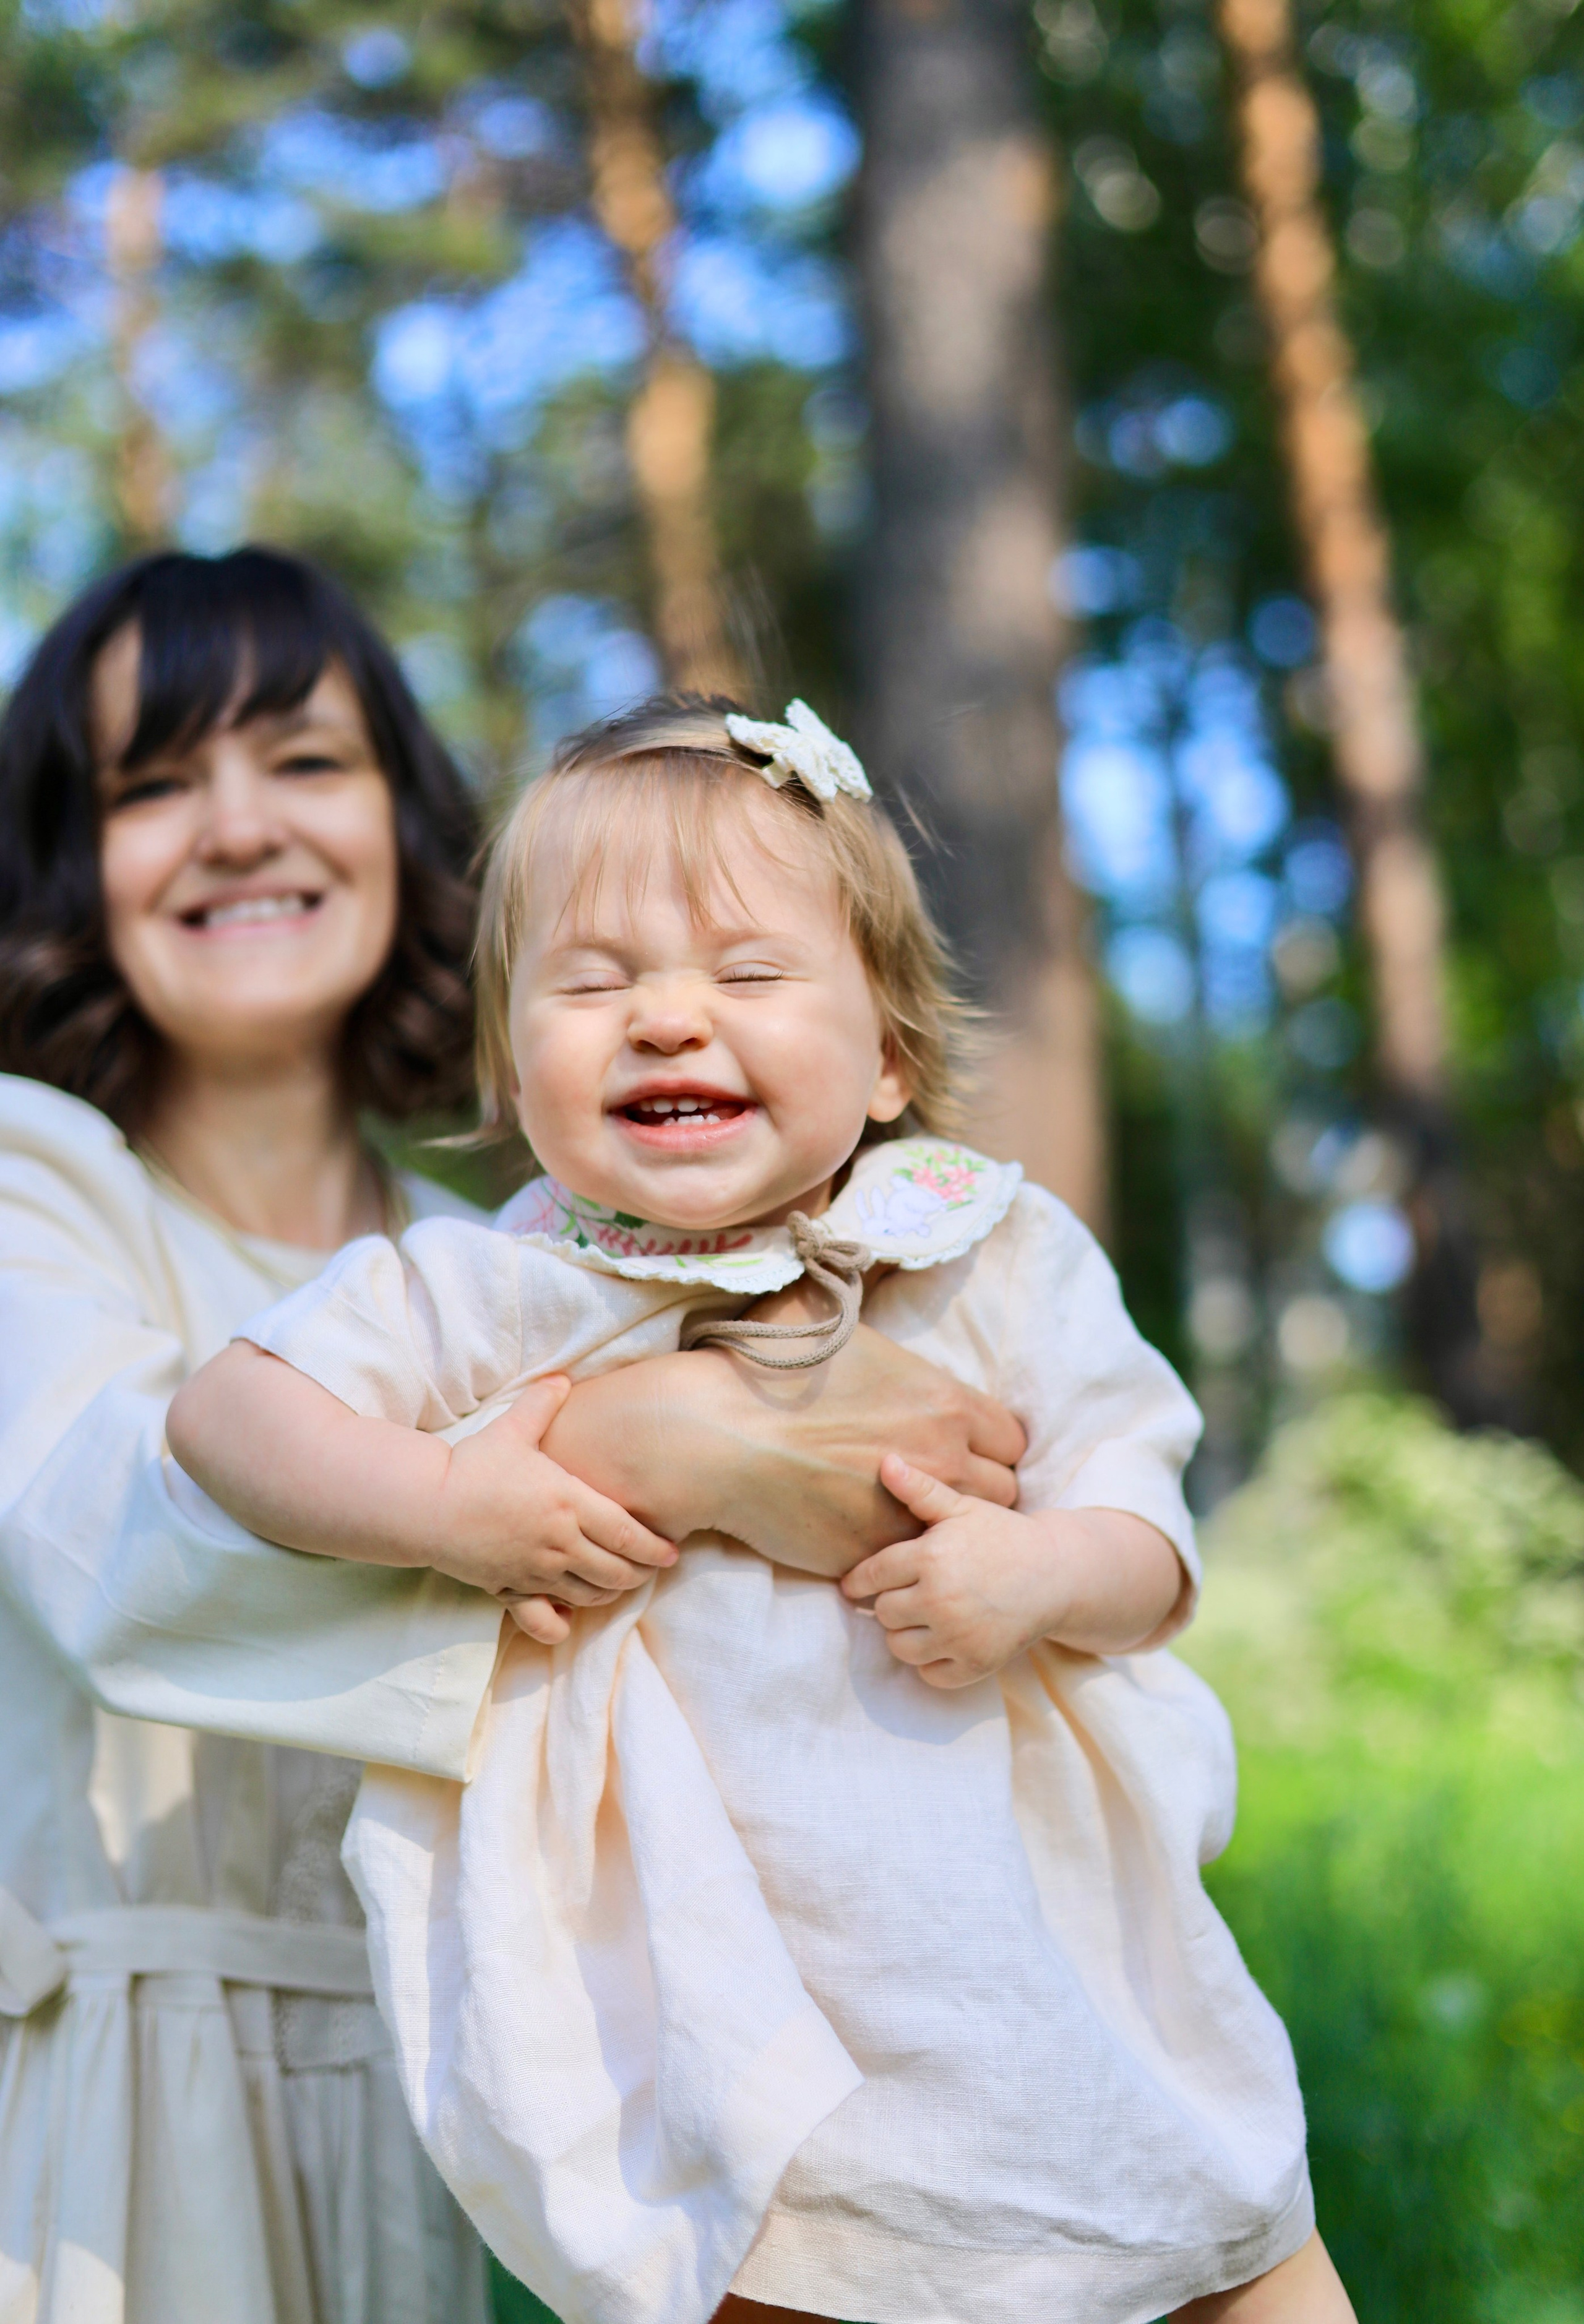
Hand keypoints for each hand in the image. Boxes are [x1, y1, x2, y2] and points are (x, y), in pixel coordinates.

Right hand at [438, 1376, 676, 1644]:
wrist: (426, 1504)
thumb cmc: (472, 1465)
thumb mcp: (512, 1429)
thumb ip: (542, 1404)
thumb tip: (561, 1377)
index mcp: (568, 1502)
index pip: (627, 1534)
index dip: (654, 1548)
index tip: (672, 1553)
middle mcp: (558, 1542)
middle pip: (615, 1571)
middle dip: (641, 1574)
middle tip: (652, 1570)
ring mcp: (536, 1570)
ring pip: (588, 1595)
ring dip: (611, 1594)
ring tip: (620, 1585)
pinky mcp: (511, 1589)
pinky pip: (545, 1619)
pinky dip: (563, 1623)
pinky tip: (570, 1614)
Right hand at [541, 1322, 1026, 1579]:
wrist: (714, 1437)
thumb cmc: (768, 1369)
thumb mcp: (824, 1312)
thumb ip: (864, 1297)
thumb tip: (866, 1265)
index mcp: (944, 1403)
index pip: (1011, 1439)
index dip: (988, 1443)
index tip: (961, 1444)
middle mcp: (941, 1461)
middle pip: (1001, 1491)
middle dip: (975, 1487)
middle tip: (937, 1481)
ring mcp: (908, 1514)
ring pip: (957, 1532)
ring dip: (939, 1523)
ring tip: (907, 1511)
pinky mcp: (872, 1554)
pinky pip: (905, 1557)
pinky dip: (892, 1547)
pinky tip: (865, 1529)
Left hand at [839, 1457, 1185, 1685]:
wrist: (1056, 1574)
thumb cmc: (1003, 1536)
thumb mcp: (963, 1508)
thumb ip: (920, 1490)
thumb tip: (884, 1461)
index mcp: (931, 1558)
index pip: (871, 1576)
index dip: (860, 1580)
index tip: (854, 1585)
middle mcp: (940, 1600)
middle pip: (883, 1612)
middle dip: (892, 1601)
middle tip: (911, 1592)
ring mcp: (958, 1636)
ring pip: (899, 1646)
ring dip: (906, 1633)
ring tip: (926, 1616)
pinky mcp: (975, 1664)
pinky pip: (929, 1674)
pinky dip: (932, 1662)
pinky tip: (945, 1639)